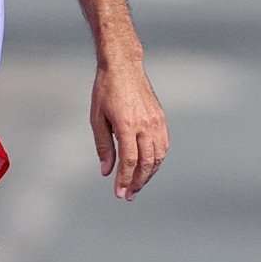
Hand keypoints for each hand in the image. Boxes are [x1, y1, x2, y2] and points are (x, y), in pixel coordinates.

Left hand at [91, 62, 167, 200]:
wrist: (123, 66)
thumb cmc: (105, 90)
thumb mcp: (97, 118)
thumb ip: (103, 146)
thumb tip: (106, 171)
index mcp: (127, 125)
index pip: (129, 161)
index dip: (124, 180)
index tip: (119, 193)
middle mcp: (145, 125)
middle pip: (146, 163)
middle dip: (137, 182)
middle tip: (128, 195)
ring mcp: (156, 122)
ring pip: (158, 157)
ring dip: (148, 174)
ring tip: (137, 184)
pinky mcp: (161, 118)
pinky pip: (163, 146)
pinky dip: (157, 160)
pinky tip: (148, 167)